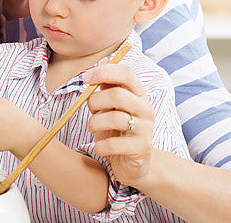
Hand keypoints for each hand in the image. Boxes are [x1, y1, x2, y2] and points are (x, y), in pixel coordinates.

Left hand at [84, 64, 154, 186]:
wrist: (135, 164)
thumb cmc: (118, 132)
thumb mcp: (111, 107)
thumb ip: (106, 88)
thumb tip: (97, 66)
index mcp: (139, 94)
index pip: (126, 73)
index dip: (104, 72)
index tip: (85, 77)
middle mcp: (146, 109)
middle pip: (117, 95)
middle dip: (95, 101)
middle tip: (90, 111)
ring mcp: (146, 129)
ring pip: (114, 118)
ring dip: (95, 124)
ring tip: (93, 129)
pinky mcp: (141, 149)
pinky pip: (113, 144)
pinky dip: (100, 146)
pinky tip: (100, 148)